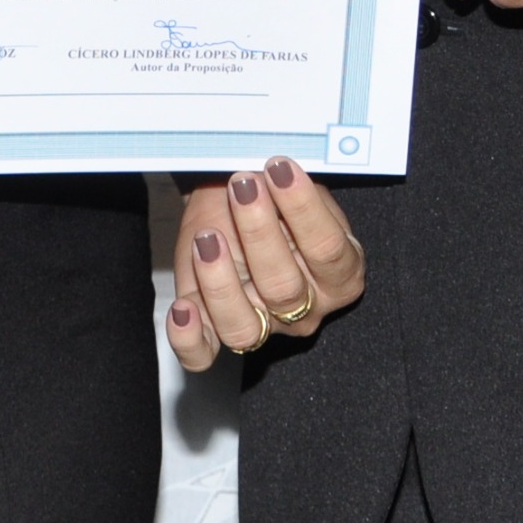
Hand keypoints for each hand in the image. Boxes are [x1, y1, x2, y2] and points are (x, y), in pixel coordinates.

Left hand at [165, 158, 366, 371]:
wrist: (232, 195)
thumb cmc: (271, 193)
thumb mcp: (289, 186)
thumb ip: (292, 188)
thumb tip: (279, 172)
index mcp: (340, 273)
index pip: (327, 249)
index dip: (303, 208)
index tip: (280, 169)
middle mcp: (306, 309)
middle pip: (284, 289)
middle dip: (259, 232)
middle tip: (242, 187)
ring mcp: (262, 326)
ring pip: (244, 327)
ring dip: (220, 282)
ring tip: (207, 238)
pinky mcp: (216, 331)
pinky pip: (204, 354)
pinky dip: (189, 338)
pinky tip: (182, 309)